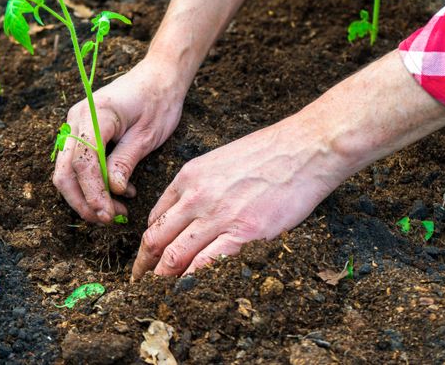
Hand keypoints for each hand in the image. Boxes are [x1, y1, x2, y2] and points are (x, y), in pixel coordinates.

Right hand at [52, 58, 186, 223]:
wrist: (159, 77)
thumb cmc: (158, 101)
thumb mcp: (148, 135)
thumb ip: (126, 161)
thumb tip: (113, 191)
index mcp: (95, 114)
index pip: (83, 162)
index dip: (92, 192)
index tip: (108, 214)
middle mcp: (77, 118)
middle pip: (65, 171)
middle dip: (83, 201)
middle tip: (109, 219)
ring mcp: (76, 124)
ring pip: (67, 171)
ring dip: (86, 195)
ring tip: (115, 210)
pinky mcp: (82, 131)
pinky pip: (77, 163)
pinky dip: (91, 183)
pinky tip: (117, 192)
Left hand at [131, 111, 337, 278]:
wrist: (305, 149)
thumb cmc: (268, 153)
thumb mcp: (220, 160)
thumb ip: (199, 185)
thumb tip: (185, 211)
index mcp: (189, 177)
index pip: (156, 218)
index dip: (147, 244)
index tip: (147, 259)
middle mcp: (196, 197)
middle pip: (156, 240)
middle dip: (144, 266)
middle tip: (139, 284)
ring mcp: (219, 216)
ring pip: (174, 256)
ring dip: (161, 279)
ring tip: (157, 296)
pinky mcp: (244, 234)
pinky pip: (206, 265)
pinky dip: (191, 282)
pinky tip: (186, 293)